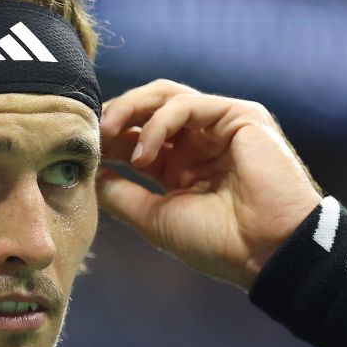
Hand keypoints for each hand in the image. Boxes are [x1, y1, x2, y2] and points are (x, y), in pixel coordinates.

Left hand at [96, 79, 320, 288]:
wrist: (265, 251)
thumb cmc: (217, 242)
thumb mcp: (154, 217)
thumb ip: (120, 193)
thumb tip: (88, 173)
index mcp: (180, 165)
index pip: (136, 135)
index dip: (107, 138)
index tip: (81, 148)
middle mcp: (199, 142)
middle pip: (147, 107)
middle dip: (115, 114)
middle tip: (91, 132)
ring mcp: (220, 126)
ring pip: (164, 95)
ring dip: (130, 109)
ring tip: (108, 132)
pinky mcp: (240, 116)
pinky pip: (187, 104)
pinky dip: (159, 123)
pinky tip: (145, 153)